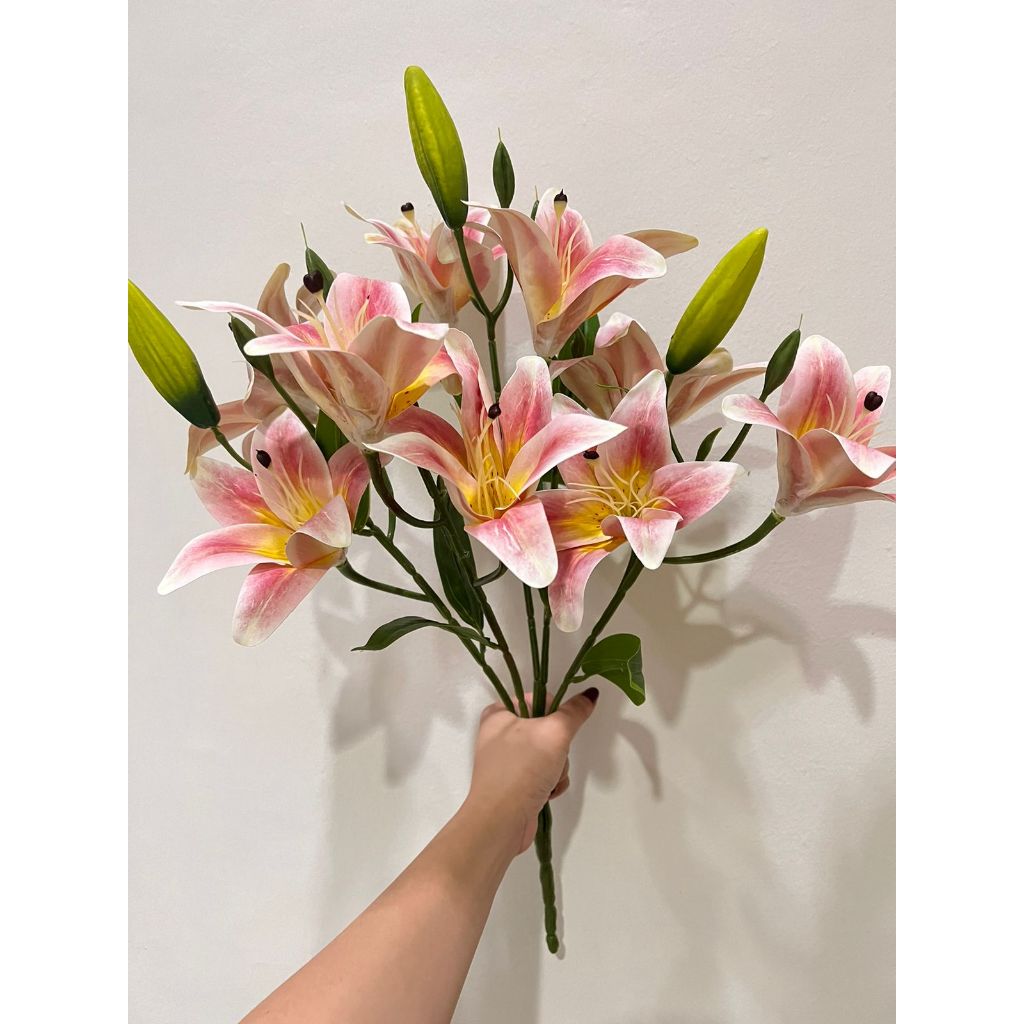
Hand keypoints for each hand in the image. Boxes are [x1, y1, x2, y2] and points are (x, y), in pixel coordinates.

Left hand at [464, 689, 599, 854]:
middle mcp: (501, 735)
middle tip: (552, 757)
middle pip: (547, 729)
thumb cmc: (523, 768)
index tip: (557, 728)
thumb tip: (591, 694)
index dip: (553, 713)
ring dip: (558, 768)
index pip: (536, 699)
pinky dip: (551, 783)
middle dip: (559, 748)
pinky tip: (547, 792)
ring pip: (550, 754)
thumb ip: (575, 712)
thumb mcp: (554, 732)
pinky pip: (545, 774)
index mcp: (499, 714)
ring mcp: (509, 761)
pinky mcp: (517, 784)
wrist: (502, 821)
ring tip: (547, 779)